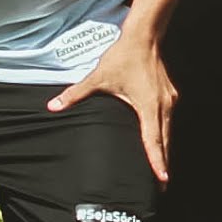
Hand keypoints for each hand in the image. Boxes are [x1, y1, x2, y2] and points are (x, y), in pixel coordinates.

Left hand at [56, 29, 175, 185]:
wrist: (144, 37)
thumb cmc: (122, 57)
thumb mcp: (98, 77)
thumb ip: (76, 94)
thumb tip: (52, 106)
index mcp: (148, 106)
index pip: (153, 140)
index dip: (157, 161)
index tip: (162, 178)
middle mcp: (163, 105)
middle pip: (165, 140)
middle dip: (163, 162)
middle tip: (163, 184)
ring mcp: (169, 100)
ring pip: (168, 131)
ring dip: (165, 148)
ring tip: (161, 167)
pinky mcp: (169, 95)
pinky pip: (168, 120)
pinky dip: (164, 133)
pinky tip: (159, 140)